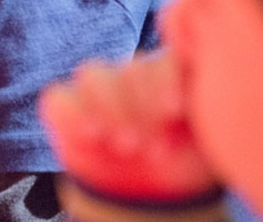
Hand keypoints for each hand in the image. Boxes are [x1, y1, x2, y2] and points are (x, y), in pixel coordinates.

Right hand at [39, 52, 219, 201]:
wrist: (155, 202)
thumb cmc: (185, 164)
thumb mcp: (205, 134)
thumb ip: (204, 101)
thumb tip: (206, 70)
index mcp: (168, 76)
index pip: (161, 59)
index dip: (163, 78)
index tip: (174, 111)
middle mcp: (131, 78)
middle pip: (127, 68)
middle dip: (138, 104)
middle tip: (151, 145)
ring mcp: (97, 93)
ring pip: (93, 74)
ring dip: (109, 106)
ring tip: (125, 145)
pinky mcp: (66, 113)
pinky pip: (56, 98)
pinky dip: (71, 112)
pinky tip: (91, 135)